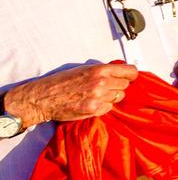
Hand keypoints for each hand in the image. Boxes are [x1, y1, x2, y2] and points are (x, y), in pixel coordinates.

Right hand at [4, 62, 139, 127]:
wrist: (43, 97)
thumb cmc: (61, 82)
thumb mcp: (84, 69)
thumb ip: (103, 70)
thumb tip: (120, 72)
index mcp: (100, 70)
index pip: (130, 72)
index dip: (131, 75)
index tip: (129, 77)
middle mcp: (101, 83)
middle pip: (125, 86)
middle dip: (118, 86)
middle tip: (106, 87)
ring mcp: (98, 97)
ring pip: (118, 97)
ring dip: (110, 97)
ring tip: (96, 95)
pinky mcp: (93, 110)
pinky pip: (108, 108)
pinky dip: (103, 106)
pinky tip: (91, 103)